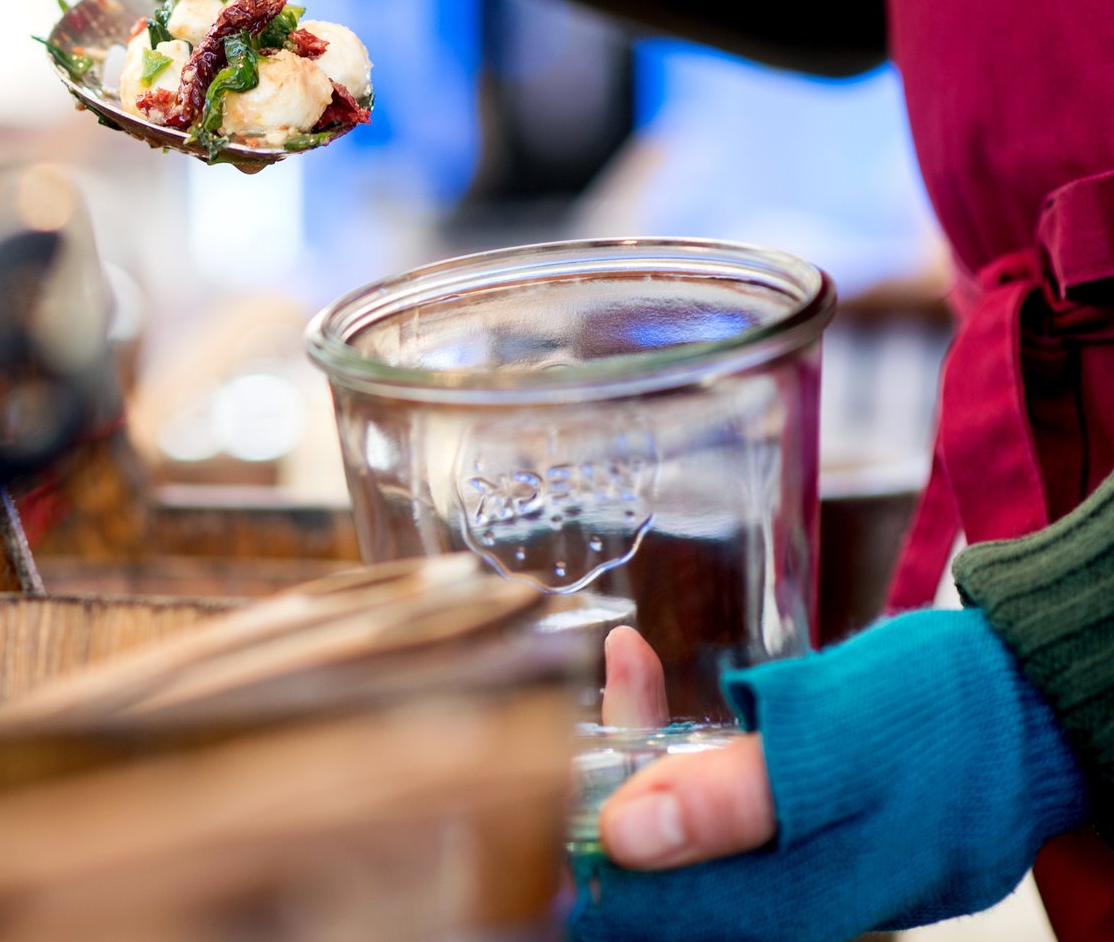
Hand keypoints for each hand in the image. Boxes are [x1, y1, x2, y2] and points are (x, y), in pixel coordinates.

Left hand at [568, 611, 1084, 941]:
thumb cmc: (949, 728)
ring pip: (667, 828)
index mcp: (776, 910)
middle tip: (594, 693)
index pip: (634, 908)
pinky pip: (704, 799)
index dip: (575, 848)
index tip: (540, 773)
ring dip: (630, 749)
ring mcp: (782, 872)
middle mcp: (771, 907)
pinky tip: (645, 670)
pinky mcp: (790, 834)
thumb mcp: (837, 755)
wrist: (1035, 707)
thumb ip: (732, 802)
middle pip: (642, 869)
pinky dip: (670, 740)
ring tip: (625, 665)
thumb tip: (625, 838)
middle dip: (596, 781)